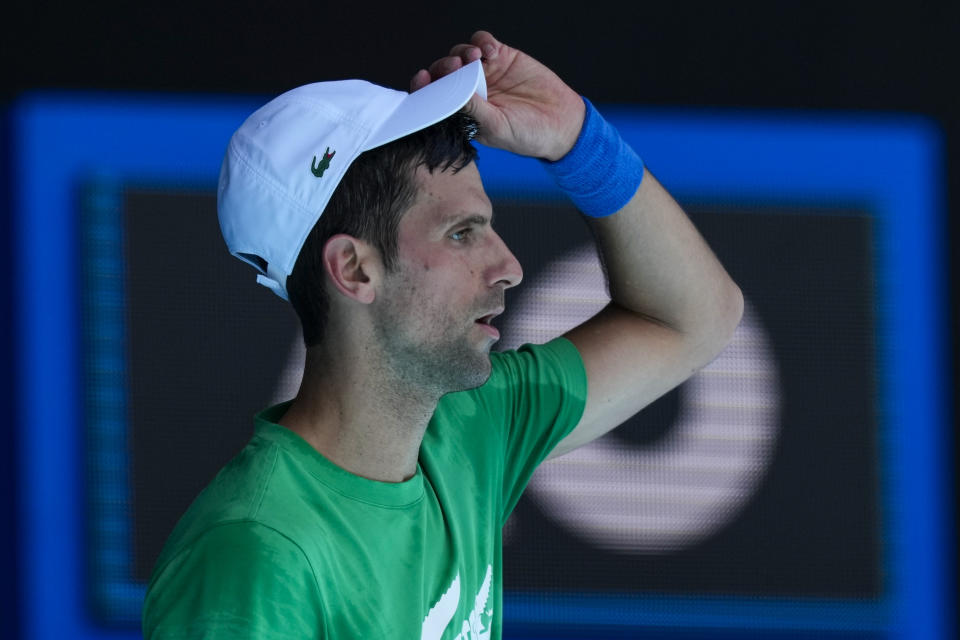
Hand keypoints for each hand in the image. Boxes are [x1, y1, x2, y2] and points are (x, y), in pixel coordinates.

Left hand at [410, 31, 584, 160]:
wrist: (561, 123)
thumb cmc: (527, 134)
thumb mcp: (496, 127)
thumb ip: (473, 110)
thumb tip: (449, 95)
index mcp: (462, 112)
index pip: (435, 97)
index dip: (424, 87)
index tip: (422, 80)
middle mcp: (469, 91)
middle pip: (444, 72)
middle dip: (443, 68)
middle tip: (453, 68)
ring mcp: (485, 73)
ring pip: (460, 54)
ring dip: (462, 53)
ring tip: (474, 58)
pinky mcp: (502, 58)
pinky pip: (484, 42)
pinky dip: (482, 42)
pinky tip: (490, 50)